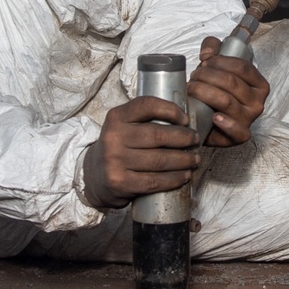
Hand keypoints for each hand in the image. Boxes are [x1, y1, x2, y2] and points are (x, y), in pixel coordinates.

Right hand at [82, 96, 199, 209]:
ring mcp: (115, 161)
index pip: (147, 105)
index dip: (171, 110)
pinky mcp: (120, 182)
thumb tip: (184, 119)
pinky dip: (174, 179)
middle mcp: (113, 137)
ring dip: (183, 160)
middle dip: (183, 138)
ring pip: (160, 160)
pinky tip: (185, 176)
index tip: (185, 119)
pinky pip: (154, 181)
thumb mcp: (124, 126)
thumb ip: (145, 119)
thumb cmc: (119, 147)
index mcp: (116, 117)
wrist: (93, 176)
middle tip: (195, 140)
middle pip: (157, 135)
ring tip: (195, 159)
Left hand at [188, 36, 269, 146]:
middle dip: (207, 76)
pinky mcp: (240, 136)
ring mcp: (250, 119)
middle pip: (231, 83)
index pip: (241, 67)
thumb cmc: (216, 89)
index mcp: (259, 84)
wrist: (209, 118)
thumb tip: (206, 54)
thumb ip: (212, 47)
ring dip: (204, 92)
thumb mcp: (217, 63)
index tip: (204, 62)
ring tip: (192, 89)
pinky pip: (238, 131)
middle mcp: (258, 102)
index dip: (219, 62)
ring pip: (226, 101)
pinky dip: (226, 124)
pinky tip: (214, 116)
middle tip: (193, 77)